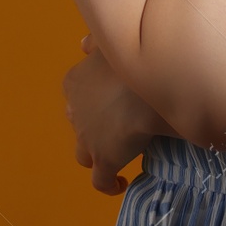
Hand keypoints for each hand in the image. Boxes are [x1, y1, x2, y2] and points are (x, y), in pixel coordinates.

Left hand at [62, 33, 172, 194]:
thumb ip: (95, 43)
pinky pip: (101, 181)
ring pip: (83, 153)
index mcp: (74, 82)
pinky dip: (109, 184)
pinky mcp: (104, 160)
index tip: (109, 97)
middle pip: (79, 123)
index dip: (91, 97)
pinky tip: (120, 184)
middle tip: (120, 120)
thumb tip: (82, 45)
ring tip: (119, 150)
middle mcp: (75, 111)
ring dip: (97, 152)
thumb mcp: (111, 42)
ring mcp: (87, 139)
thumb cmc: (133, 58)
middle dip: (94, 124)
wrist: (151, 85)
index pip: (75, 93)